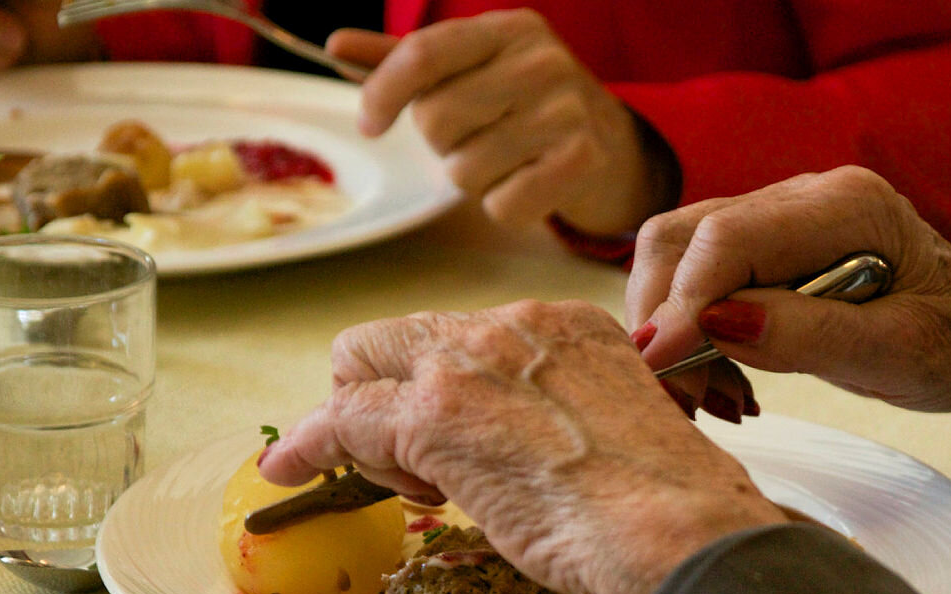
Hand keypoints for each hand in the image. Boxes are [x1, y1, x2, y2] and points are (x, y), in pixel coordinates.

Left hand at [258, 300, 787, 593]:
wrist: (678, 531)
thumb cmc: (673, 512)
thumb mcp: (626, 438)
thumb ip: (574, 424)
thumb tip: (543, 459)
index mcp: (572, 327)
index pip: (469, 339)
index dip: (449, 391)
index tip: (451, 437)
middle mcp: (516, 326)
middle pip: (402, 337)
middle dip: (383, 391)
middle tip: (400, 457)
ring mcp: (469, 365)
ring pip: (361, 370)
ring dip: (358, 428)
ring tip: (396, 487)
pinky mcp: (430, 416)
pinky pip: (340, 422)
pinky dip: (311, 449)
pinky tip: (293, 474)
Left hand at [326, 10, 677, 233]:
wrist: (615, 148)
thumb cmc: (529, 108)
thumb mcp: (475, 70)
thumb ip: (408, 62)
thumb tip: (335, 45)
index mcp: (507, 30)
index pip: (424, 54)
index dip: (383, 92)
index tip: (369, 124)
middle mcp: (540, 61)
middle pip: (437, 121)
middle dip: (442, 145)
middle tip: (476, 140)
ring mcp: (566, 110)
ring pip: (465, 171)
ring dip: (474, 181)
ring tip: (506, 164)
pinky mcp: (582, 160)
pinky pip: (503, 205)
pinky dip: (506, 208)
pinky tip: (529, 186)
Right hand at [628, 167, 950, 444]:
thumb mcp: (899, 354)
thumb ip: (810, 335)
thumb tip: (715, 323)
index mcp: (846, 206)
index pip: (727, 241)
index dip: (682, 307)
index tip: (661, 372)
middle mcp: (803, 196)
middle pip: (682, 239)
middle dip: (665, 322)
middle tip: (686, 401)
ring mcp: (780, 218)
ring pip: (678, 258)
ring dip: (674, 333)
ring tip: (713, 399)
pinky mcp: (767, 249)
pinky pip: (699, 280)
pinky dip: (693, 335)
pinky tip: (726, 382)